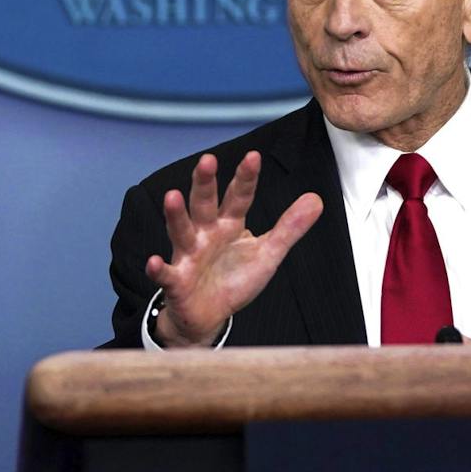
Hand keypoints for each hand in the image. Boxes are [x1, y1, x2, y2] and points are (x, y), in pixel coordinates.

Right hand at [145, 151, 322, 346]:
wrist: (208, 315)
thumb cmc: (234, 279)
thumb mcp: (267, 253)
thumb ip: (289, 228)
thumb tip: (316, 199)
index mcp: (229, 224)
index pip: (238, 197)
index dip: (245, 178)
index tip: (253, 156)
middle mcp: (205, 234)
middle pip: (204, 204)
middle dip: (205, 183)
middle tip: (207, 161)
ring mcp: (188, 255)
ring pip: (180, 231)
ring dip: (176, 215)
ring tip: (171, 196)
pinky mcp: (177, 281)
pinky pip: (167, 274)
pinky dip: (158, 269)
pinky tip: (154, 262)